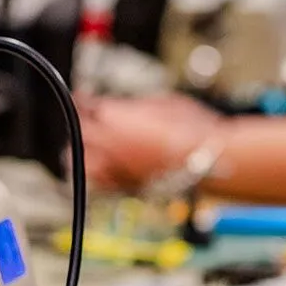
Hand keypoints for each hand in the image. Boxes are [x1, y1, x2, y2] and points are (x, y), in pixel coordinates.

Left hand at [77, 94, 220, 192]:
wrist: (208, 159)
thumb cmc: (192, 129)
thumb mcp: (163, 102)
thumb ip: (135, 107)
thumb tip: (126, 109)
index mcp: (114, 118)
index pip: (87, 107)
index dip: (85, 101)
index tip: (85, 99)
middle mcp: (108, 145)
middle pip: (77, 134)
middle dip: (80, 126)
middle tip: (84, 121)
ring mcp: (115, 168)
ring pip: (79, 162)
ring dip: (78, 152)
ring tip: (80, 149)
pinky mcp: (126, 187)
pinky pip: (98, 182)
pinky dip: (93, 174)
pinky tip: (95, 172)